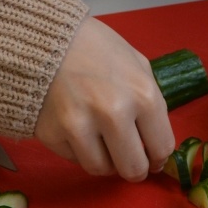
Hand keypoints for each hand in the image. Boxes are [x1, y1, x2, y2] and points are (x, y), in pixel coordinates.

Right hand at [34, 17, 174, 180]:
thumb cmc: (97, 47)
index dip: (158, 157)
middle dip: (134, 167)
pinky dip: (78, 150)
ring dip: (105, 160)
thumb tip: (157, 147)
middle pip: (133, 169)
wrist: (45, 37)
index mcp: (142, 95)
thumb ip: (151, 104)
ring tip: (100, 139)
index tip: (151, 156)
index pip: (162, 148)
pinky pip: (74, 159)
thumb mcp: (136, 64)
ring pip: (101, 170)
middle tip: (127, 157)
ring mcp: (80, 126)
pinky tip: (75, 126)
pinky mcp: (52, 134)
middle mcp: (113, 114)